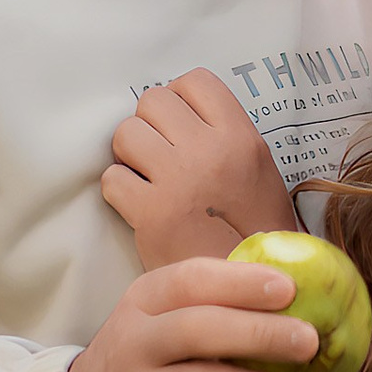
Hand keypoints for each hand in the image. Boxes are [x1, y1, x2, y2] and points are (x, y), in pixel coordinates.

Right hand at [64, 258, 318, 371]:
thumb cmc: (144, 363)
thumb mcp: (158, 321)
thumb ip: (209, 304)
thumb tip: (290, 293)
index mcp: (142, 301)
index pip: (190, 280)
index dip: (241, 282)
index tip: (288, 289)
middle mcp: (135, 343)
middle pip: (199, 330)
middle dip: (260, 333)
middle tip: (307, 341)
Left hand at [103, 67, 297, 270]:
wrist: (254, 291)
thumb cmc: (257, 230)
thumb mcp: (259, 170)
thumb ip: (224, 135)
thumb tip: (181, 112)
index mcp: (240, 137)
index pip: (194, 80)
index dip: (181, 99)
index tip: (182, 125)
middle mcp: (209, 151)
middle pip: (153, 101)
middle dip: (151, 126)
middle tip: (163, 155)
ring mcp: (178, 181)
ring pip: (126, 134)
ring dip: (131, 155)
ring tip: (150, 178)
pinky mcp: (150, 215)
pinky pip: (112, 178)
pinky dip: (120, 191)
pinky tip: (140, 205)